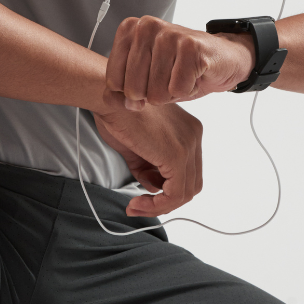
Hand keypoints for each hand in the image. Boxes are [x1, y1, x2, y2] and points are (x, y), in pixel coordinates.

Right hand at [93, 101, 202, 216]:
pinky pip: (175, 193)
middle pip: (191, 183)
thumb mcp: (136, 146)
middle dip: (165, 200)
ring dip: (159, 206)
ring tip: (136, 206)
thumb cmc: (117, 114)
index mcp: (188, 129)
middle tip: (139, 205)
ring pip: (185, 192)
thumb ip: (148, 167)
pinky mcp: (177, 155)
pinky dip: (157, 205)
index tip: (142, 194)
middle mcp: (194, 135)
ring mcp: (188, 145)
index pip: (187, 170)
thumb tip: (153, 187)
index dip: (166, 188)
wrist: (109, 97)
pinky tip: (137, 203)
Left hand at [103, 16, 255, 112]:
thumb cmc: (178, 68)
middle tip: (168, 79)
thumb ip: (121, 92)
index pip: (114, 81)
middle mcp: (147, 26)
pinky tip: (194, 76)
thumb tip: (121, 101)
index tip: (148, 81)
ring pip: (157, 93)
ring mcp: (170, 34)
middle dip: (152, 95)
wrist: (220, 58)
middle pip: (134, 89)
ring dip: (172, 93)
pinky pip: (179, 90)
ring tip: (181, 76)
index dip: (131, 93)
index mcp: (130, 29)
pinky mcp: (192, 47)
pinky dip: (188, 90)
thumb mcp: (144, 80)